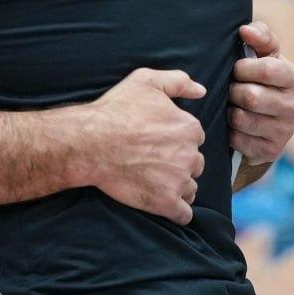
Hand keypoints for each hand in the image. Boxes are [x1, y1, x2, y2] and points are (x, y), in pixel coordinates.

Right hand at [74, 68, 206, 225]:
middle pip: (194, 163)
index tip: (159, 141)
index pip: (194, 138)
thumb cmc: (116, 110)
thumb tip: (202, 91)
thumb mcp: (146, 81)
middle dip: (179, 163)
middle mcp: (190, 155)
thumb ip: (179, 82)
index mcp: (189, 128)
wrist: (91, 142)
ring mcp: (179, 181)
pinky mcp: (165, 203)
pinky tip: (164, 203)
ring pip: (190, 188)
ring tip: (154, 181)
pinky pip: (183, 214)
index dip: (177, 139)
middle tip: (154, 161)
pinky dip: (176, 211)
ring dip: (178, 186)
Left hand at [228, 21, 293, 165]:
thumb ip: (260, 36)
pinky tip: (234, 125)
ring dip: (229, 111)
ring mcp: (285, 132)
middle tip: (231, 89)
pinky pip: (239, 141)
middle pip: (251, 97)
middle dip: (233, 91)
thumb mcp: (264, 54)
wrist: (266, 117)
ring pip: (242, 119)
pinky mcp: (271, 151)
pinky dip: (230, 132)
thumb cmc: (261, 77)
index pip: (267, 70)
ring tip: (232, 105)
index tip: (237, 68)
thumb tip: (245, 30)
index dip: (243, 68)